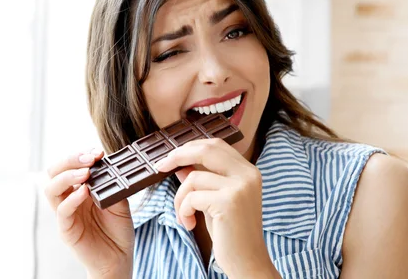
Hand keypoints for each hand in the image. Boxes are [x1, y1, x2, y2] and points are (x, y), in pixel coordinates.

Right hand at [44, 148, 133, 277]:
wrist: (119, 258)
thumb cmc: (118, 230)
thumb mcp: (120, 201)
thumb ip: (113, 185)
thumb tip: (110, 166)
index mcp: (80, 189)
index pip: (70, 166)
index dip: (80, 155)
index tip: (98, 151)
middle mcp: (70, 199)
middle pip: (54, 172)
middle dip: (70, 160)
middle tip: (90, 158)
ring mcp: (67, 214)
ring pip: (51, 189)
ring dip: (68, 176)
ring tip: (86, 172)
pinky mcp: (67, 230)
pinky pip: (62, 211)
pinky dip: (72, 198)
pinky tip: (85, 191)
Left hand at [154, 138, 274, 277]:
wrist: (248, 262)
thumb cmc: (231, 234)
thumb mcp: (213, 202)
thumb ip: (201, 180)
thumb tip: (179, 164)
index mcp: (248, 171)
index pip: (216, 145)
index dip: (191, 146)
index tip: (171, 156)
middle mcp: (247, 175)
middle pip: (206, 149)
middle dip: (178, 155)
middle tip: (160, 166)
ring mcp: (240, 187)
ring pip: (193, 178)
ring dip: (180, 198)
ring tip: (184, 216)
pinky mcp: (229, 201)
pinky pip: (192, 197)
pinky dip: (183, 210)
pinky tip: (190, 224)